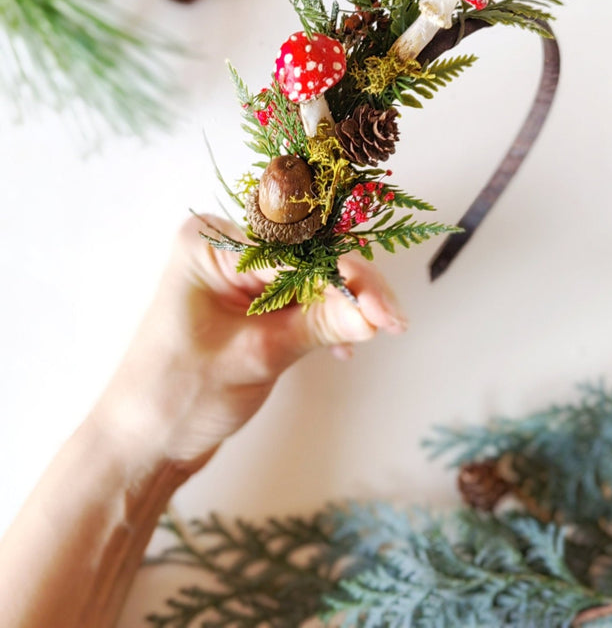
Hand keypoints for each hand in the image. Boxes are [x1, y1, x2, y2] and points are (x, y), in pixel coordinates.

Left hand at [93, 215, 407, 470]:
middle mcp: (224, 249)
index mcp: (210, 243)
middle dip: (351, 289)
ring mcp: (238, 276)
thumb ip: (318, 326)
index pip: (296, 248)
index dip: (346, 277)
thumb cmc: (178, 396)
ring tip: (378, 332)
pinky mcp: (250, 304)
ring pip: (309, 278)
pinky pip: (299, 299)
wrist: (142, 446)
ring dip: (343, 305)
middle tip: (391, 321)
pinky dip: (325, 319)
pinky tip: (347, 344)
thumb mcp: (255, 357)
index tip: (384, 310)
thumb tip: (375, 313)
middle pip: (307, 256)